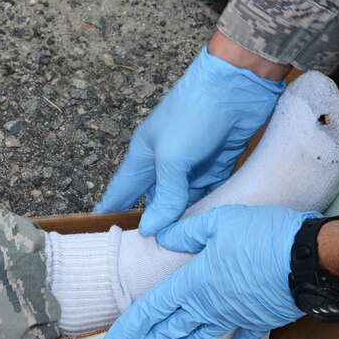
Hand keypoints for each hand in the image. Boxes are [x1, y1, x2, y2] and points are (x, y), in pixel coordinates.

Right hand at [94, 45, 284, 235]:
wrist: (238, 85)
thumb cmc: (195, 113)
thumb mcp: (173, 157)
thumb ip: (166, 195)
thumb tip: (152, 230)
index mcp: (144, 155)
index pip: (121, 190)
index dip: (110, 211)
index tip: (100, 234)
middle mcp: (165, 162)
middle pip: (154, 201)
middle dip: (153, 223)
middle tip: (148, 253)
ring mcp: (192, 164)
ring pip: (183, 201)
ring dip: (184, 218)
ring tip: (181, 246)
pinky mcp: (217, 165)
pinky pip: (209, 193)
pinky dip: (208, 206)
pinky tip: (208, 224)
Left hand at [103, 205, 320, 338]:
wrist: (313, 260)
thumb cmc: (265, 236)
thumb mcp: (220, 221)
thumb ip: (187, 232)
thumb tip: (162, 235)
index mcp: (195, 282)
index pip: (153, 309)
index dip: (130, 328)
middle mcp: (210, 305)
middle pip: (169, 331)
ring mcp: (235, 315)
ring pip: (198, 336)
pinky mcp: (261, 317)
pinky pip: (244, 333)